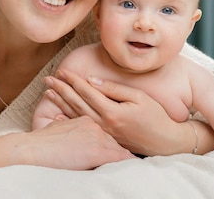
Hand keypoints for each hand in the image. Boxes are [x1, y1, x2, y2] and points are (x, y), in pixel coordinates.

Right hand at [19, 116, 134, 169]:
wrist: (33, 149)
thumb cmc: (39, 143)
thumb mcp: (54, 128)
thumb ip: (63, 125)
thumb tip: (61, 124)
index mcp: (84, 121)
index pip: (103, 129)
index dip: (110, 138)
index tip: (119, 142)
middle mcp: (93, 125)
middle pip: (114, 138)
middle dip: (125, 143)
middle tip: (138, 153)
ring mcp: (97, 137)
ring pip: (119, 148)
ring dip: (129, 155)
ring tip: (141, 160)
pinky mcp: (99, 150)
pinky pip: (120, 158)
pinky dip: (129, 163)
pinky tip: (137, 167)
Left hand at [43, 69, 184, 155]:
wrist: (165, 142)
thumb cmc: (155, 116)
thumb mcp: (138, 97)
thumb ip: (114, 89)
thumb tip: (92, 80)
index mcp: (112, 112)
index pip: (87, 92)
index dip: (73, 81)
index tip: (62, 71)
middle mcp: (104, 124)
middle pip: (77, 104)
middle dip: (61, 90)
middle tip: (48, 79)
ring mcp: (103, 133)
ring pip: (76, 116)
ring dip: (61, 103)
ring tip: (48, 93)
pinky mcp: (105, 138)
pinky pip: (82, 127)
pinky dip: (68, 120)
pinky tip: (57, 116)